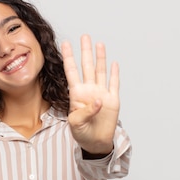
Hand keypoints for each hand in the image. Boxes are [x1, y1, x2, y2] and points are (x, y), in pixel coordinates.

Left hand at [61, 34, 119, 155]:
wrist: (95, 142)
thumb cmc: (81, 133)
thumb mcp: (76, 124)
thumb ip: (85, 112)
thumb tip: (98, 100)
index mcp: (76, 94)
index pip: (71, 71)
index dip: (68, 57)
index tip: (65, 44)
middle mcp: (89, 90)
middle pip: (87, 66)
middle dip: (85, 51)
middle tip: (84, 36)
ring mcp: (101, 93)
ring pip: (100, 71)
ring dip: (100, 58)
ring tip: (99, 44)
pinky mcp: (113, 100)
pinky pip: (114, 84)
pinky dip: (114, 74)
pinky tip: (114, 63)